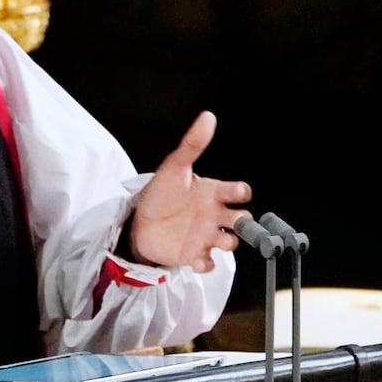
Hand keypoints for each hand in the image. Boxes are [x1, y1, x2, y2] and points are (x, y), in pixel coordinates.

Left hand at [128, 111, 251, 272]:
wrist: (137, 221)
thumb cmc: (159, 193)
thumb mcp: (174, 166)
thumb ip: (192, 144)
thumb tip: (208, 117)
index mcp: (213, 192)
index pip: (240, 192)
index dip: (240, 192)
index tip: (234, 192)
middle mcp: (214, 214)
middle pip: (243, 220)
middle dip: (243, 222)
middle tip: (234, 220)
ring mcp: (206, 235)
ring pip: (230, 242)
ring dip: (227, 242)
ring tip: (215, 238)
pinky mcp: (194, 254)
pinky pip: (209, 263)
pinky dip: (207, 263)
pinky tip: (197, 258)